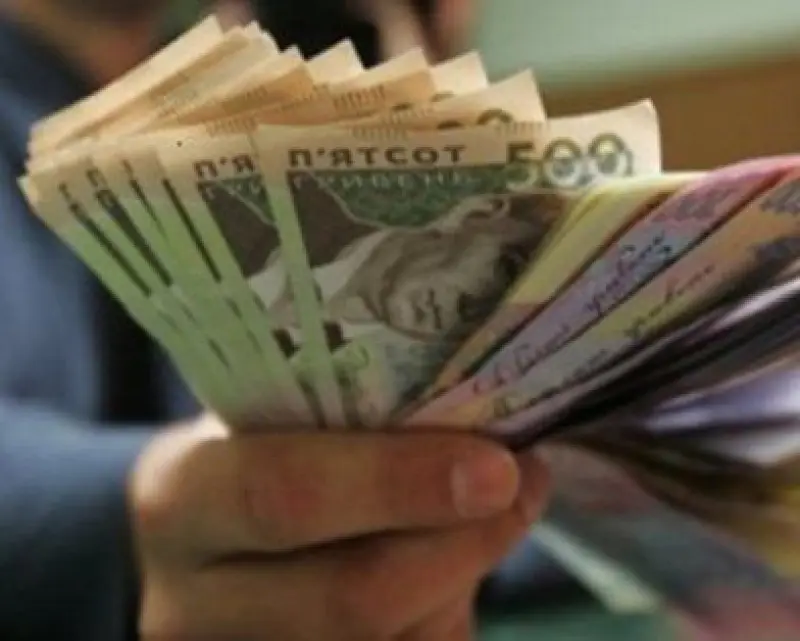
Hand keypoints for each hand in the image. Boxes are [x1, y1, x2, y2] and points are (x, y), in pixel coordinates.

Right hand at [130, 415, 549, 640]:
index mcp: (180, 496)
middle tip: (522, 487)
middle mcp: (189, 602)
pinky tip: (452, 572)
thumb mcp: (273, 423)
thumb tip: (487, 433)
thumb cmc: (254, 457)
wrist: (204, 546)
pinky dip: (446, 618)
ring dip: (462, 579)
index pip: (283, 495)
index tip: (496, 467)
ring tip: (491, 515)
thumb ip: (354, 427)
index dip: (396, 484)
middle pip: (352, 599)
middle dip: (460, 544)